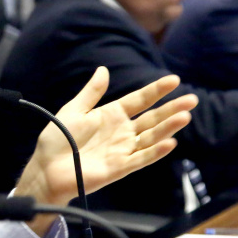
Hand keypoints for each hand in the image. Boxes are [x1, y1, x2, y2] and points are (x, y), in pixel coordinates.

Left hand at [14, 68, 197, 233]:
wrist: (45, 168)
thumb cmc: (57, 140)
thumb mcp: (73, 110)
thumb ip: (91, 92)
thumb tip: (103, 69)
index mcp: (112, 115)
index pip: (140, 100)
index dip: (156, 90)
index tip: (174, 80)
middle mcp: (122, 132)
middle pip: (152, 119)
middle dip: (172, 109)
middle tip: (192, 100)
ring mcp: (122, 150)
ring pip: (151, 137)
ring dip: (168, 128)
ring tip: (184, 117)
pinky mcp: (119, 168)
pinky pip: (140, 159)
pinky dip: (155, 152)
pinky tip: (170, 143)